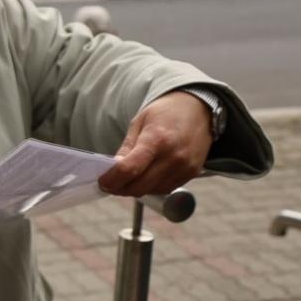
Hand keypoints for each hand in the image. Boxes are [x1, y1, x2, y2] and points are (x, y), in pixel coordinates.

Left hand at [98, 91, 213, 197]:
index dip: (111, 180)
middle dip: (120, 188)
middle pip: (139, 186)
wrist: (199, 109)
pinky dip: (152, 187)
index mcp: (157, 139)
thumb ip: (126, 148)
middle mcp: (173, 156)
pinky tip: (146, 177)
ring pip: (152, 191)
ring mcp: (185, 167)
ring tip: (128, 179)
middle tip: (110, 183)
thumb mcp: (139, 123)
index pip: (129, 169)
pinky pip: (165, 189)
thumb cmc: (166, 113)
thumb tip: (113, 170)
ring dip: (136, 189)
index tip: (102, 182)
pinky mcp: (192, 173)